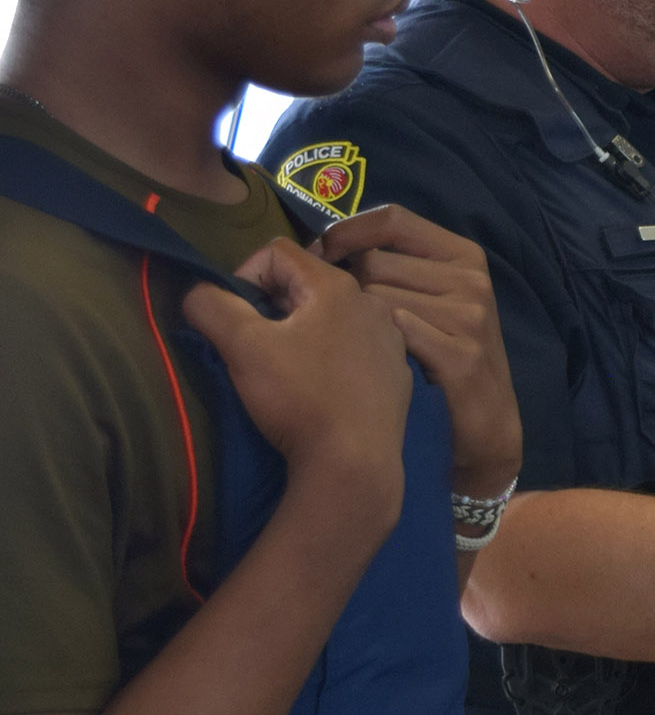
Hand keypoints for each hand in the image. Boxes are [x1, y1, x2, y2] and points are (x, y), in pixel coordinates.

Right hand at [182, 240, 409, 508]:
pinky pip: (356, 349)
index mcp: (337, 286)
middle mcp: (372, 303)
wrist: (355, 462)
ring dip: (302, 331)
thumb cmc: (299, 398)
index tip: (233, 316)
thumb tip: (197, 291)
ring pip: (333, 318)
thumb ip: (211, 306)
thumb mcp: (243, 346)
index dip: (244, 275)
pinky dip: (332, 357)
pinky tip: (321, 388)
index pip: (278, 252)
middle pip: (308, 283)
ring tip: (287, 369)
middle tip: (256, 345)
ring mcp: (391, 339)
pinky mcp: (397, 372)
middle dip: (272, 305)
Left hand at [315, 204, 521, 496]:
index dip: (345, 232)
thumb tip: (328, 243)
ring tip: (356, 348)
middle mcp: (471, 280)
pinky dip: (376, 351)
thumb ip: (400, 268)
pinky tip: (376, 368)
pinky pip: (392, 335)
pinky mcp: (461, 356)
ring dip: (354, 325)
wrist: (487, 424)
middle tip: (331, 318)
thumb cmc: (448, 357)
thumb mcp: (438, 301)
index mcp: (464, 256)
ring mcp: (469, 317)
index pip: (392, 219)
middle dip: (342, 288)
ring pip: (374, 300)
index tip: (317, 255)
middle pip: (374, 262)